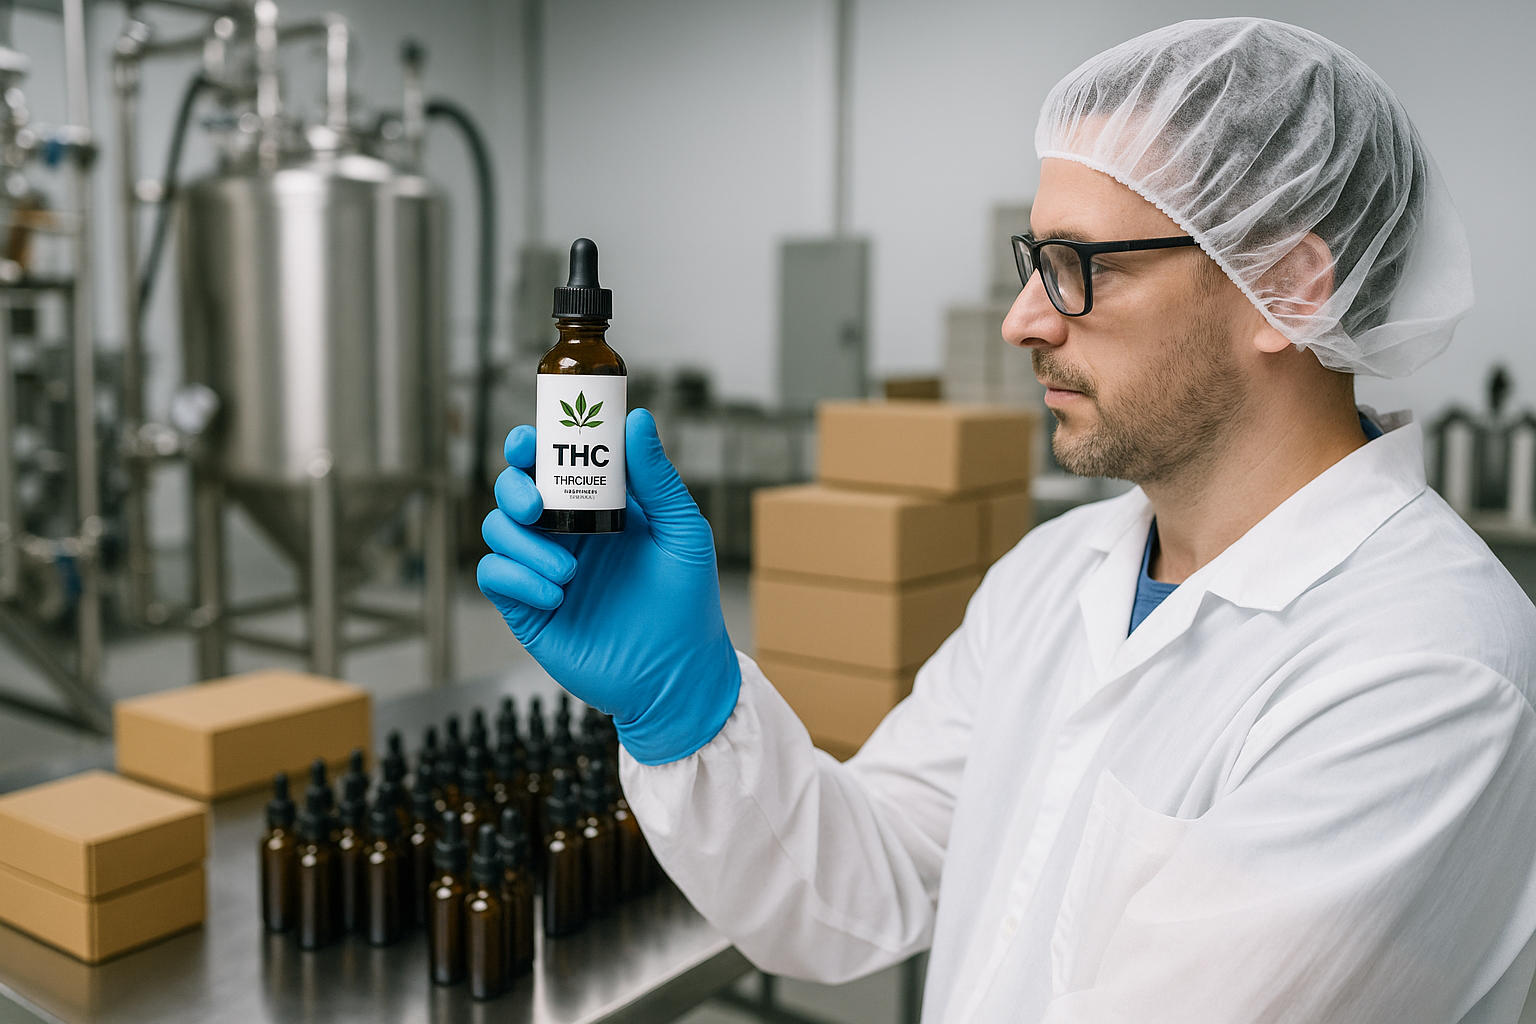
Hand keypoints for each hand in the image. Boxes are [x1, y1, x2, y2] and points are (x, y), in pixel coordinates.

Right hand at [477, 409, 741, 764]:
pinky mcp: (528, 609)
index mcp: (599, 507)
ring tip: (568, 573)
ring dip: (523, 545)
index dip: (530, 445)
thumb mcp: (681, 533)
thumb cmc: (687, 604)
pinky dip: (516, 578)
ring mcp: (542, 570)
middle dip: (513, 489)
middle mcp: (566, 533)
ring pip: (497, 531)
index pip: (552, 463)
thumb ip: (657, 478)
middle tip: (536, 506)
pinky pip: (494, 576)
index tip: (528, 441)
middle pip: (513, 490)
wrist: (676, 676)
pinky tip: (554, 595)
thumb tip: (636, 420)